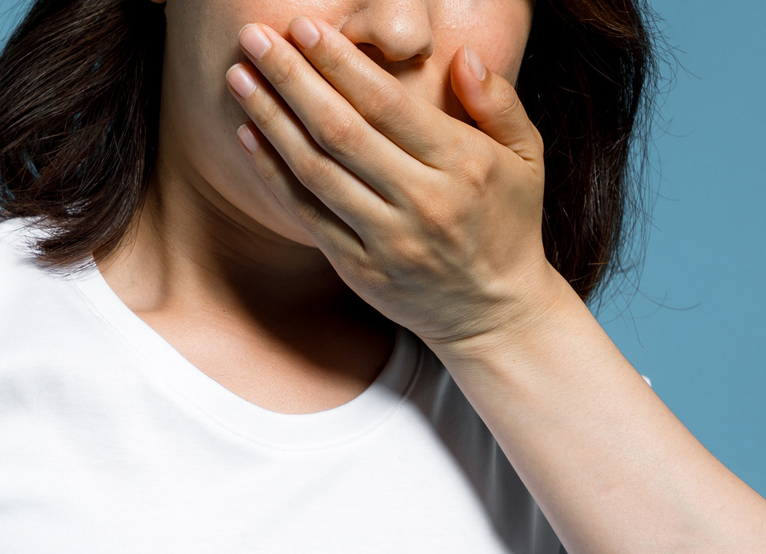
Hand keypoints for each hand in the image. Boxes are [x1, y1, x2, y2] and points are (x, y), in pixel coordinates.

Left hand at [228, 17, 565, 348]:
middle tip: (253, 37)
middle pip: (341, 131)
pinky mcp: (360, 269)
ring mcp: (387, 240)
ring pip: (316, 171)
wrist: (494, 313)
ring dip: (270, 119)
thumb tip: (462, 54)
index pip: (388, 105)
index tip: (304, 28)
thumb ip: (499, 103)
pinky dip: (273, 173)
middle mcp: (423, 203)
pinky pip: (307, 214)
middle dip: (291, 79)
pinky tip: (249, 134)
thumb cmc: (507, 222)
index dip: (340, 63)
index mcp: (462, 166)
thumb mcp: (526, 158)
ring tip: (239, 77)